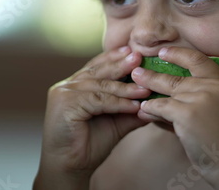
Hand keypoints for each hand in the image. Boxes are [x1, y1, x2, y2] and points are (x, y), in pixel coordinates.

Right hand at [34, 47, 150, 188]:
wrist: (71, 167)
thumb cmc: (89, 145)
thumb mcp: (115, 122)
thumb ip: (130, 109)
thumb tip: (154, 100)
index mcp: (75, 85)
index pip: (97, 67)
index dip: (114, 58)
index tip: (133, 51)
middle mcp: (67, 86)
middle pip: (99, 72)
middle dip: (121, 64)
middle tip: (139, 57)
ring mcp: (63, 93)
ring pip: (101, 86)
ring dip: (125, 88)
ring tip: (145, 88)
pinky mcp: (65, 103)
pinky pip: (98, 100)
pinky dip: (118, 103)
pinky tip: (133, 105)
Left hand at [131, 47, 218, 187]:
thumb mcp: (216, 112)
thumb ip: (194, 100)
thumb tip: (164, 98)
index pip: (198, 59)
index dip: (178, 54)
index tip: (162, 52)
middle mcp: (212, 86)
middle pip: (176, 76)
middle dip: (153, 74)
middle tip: (136, 72)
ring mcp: (199, 98)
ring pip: (166, 91)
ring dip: (147, 88)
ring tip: (133, 87)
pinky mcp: (187, 113)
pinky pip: (161, 107)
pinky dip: (149, 110)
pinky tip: (142, 112)